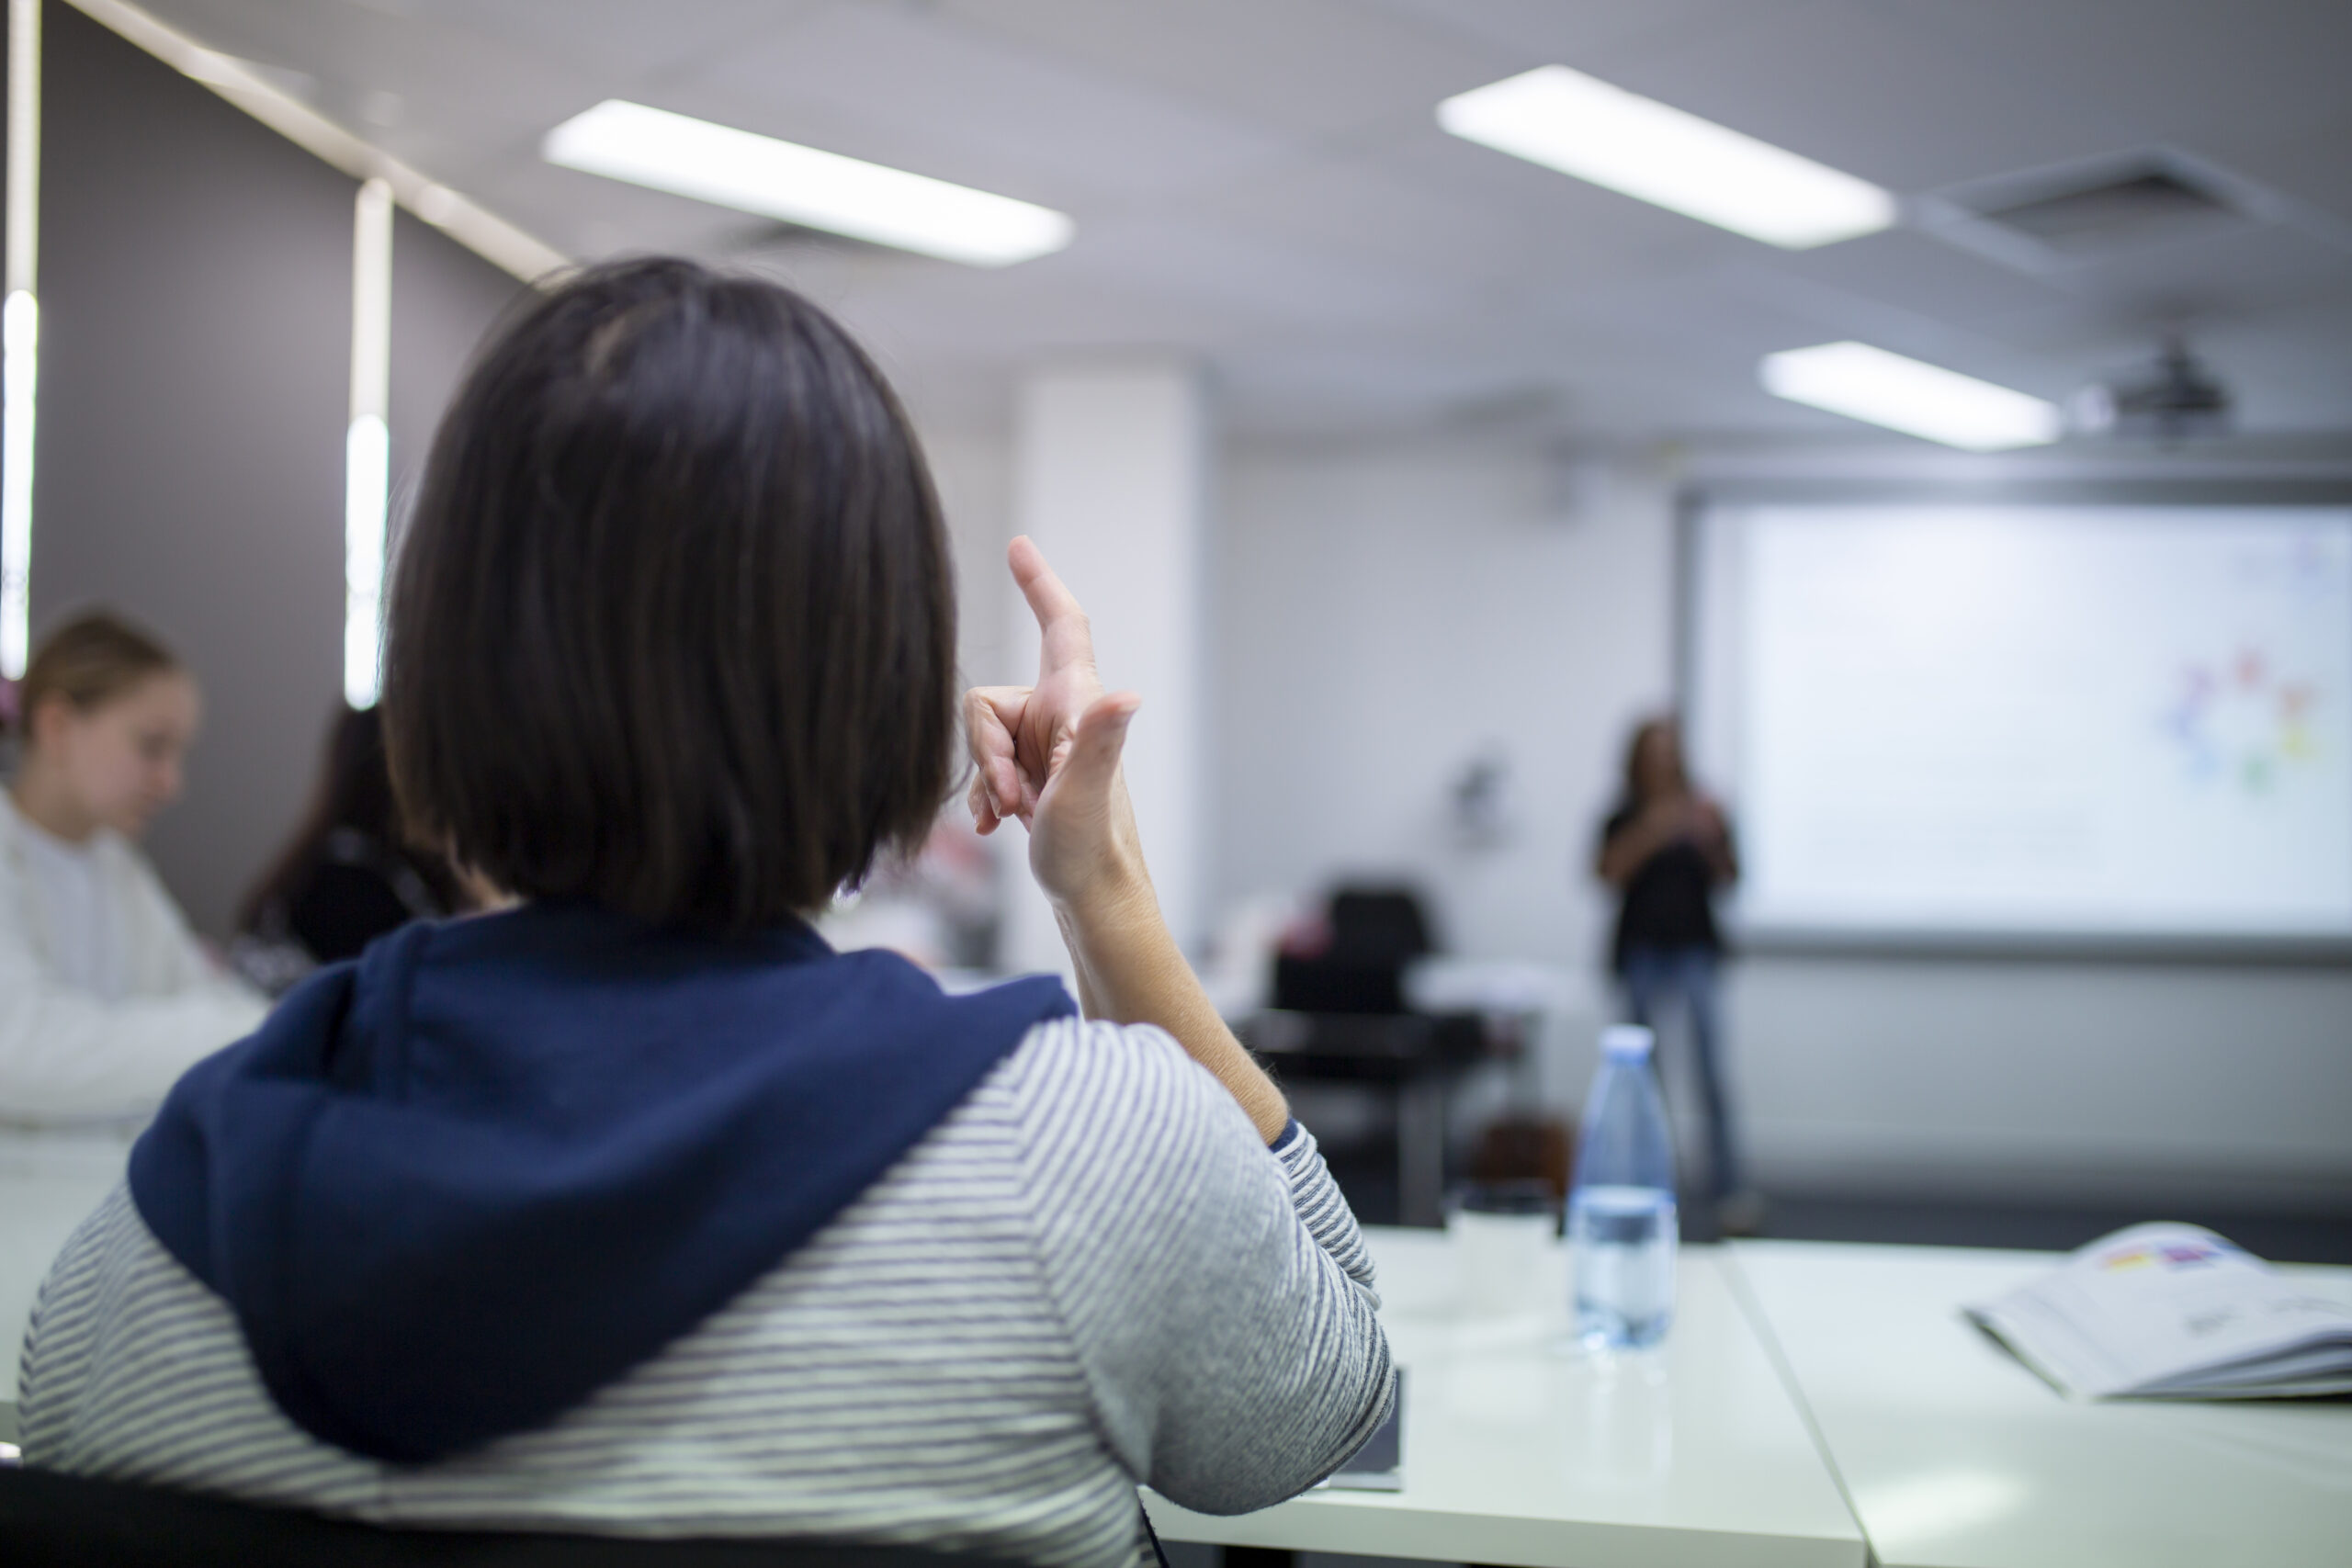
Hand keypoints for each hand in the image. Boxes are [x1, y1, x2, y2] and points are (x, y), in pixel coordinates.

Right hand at [965, 538, 1148, 912]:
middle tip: (1015, 800)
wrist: (1093, 899)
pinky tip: (996, 825)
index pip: (1060, 624)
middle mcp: (1062, 715)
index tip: (1019, 547)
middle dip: (984, 751)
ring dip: (987, 778)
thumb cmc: (1089, 849)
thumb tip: (1127, 696)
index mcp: (1075, 703)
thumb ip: (1097, 739)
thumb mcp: (1083, 793)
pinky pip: (986, 764)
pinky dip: (986, 792)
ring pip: (982, 736)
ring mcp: (1047, 745)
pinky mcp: (1034, 772)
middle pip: (987, 701)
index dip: (1039, 582)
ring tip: (1015, 815)